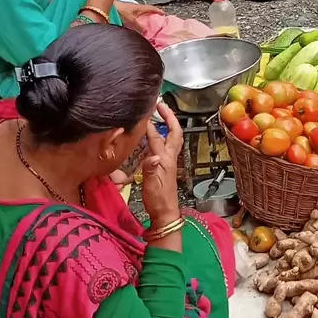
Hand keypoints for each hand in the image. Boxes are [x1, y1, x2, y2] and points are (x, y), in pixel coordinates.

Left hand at [116, 0, 160, 29]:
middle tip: (155, 21)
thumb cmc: (118, 10)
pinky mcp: (123, 13)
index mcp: (139, 8)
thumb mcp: (131, 19)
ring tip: (145, 26)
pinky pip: (133, 18)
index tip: (163, 14)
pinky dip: (136, 22)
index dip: (158, 11)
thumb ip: (138, 26)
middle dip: (151, 16)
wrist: (106, 8)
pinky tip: (134, 27)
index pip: (151, 8)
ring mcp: (129, 10)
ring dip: (143, 19)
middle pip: (145, 11)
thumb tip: (145, 31)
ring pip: (139, 15)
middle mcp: (134, 8)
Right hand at [140, 101, 182, 228]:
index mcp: (165, 159)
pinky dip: (163, 136)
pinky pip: (166, 146)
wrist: (165, 213)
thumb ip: (151, 169)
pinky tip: (155, 136)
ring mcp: (169, 161)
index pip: (157, 137)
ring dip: (168, 124)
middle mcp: (169, 157)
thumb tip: (151, 157)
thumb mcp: (151, 185)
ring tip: (160, 114)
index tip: (145, 111)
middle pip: (173, 132)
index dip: (150, 124)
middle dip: (169, 117)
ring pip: (172, 138)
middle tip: (161, 105)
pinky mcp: (166, 166)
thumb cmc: (158, 199)